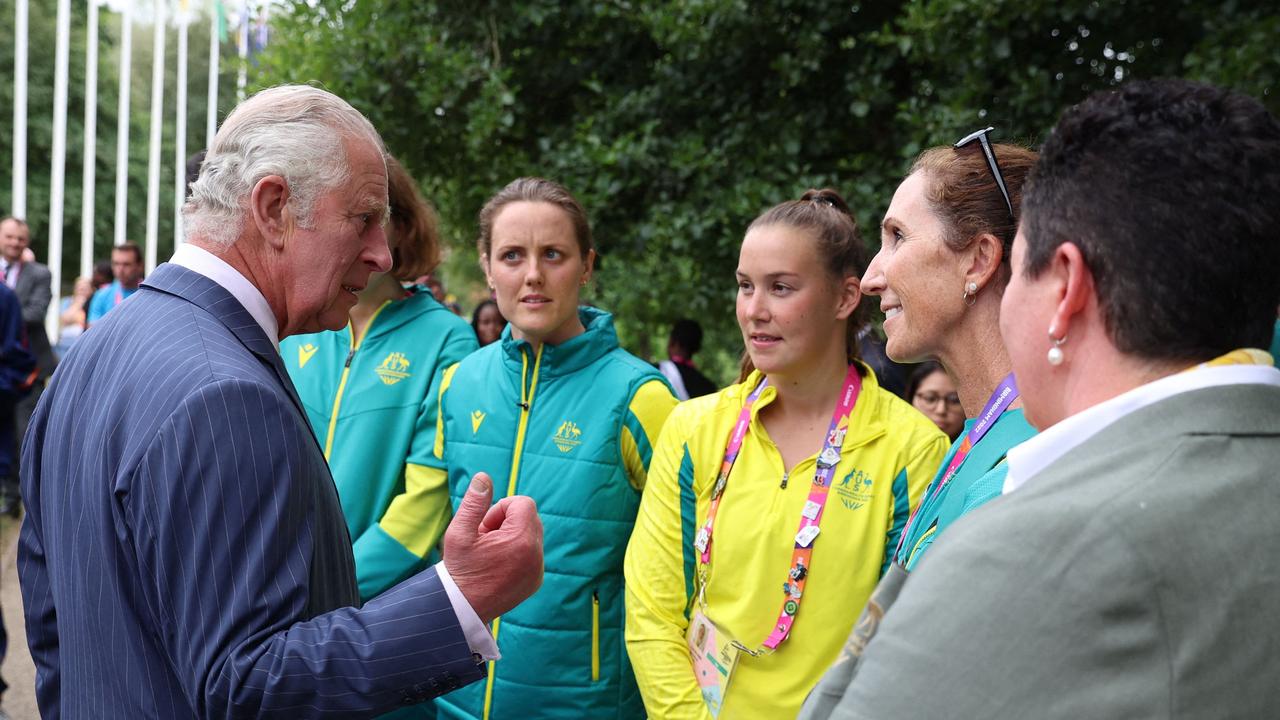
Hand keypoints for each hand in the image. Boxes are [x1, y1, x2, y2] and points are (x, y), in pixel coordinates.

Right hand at [443, 472, 543, 623]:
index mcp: (521, 540)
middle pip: (530, 517)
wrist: (460, 608)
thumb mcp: (459, 532)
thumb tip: (484, 476)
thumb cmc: (459, 569)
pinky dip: (518, 552)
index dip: (501, 509)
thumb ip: (474, 503)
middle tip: (485, 538)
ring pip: (532, 534)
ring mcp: (537, 570)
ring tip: (490, 552)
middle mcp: (535, 555)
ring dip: (512, 536)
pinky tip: (497, 565)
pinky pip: (533, 553)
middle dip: (508, 521)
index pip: (523, 503)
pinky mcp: (536, 581)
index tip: (484, 526)